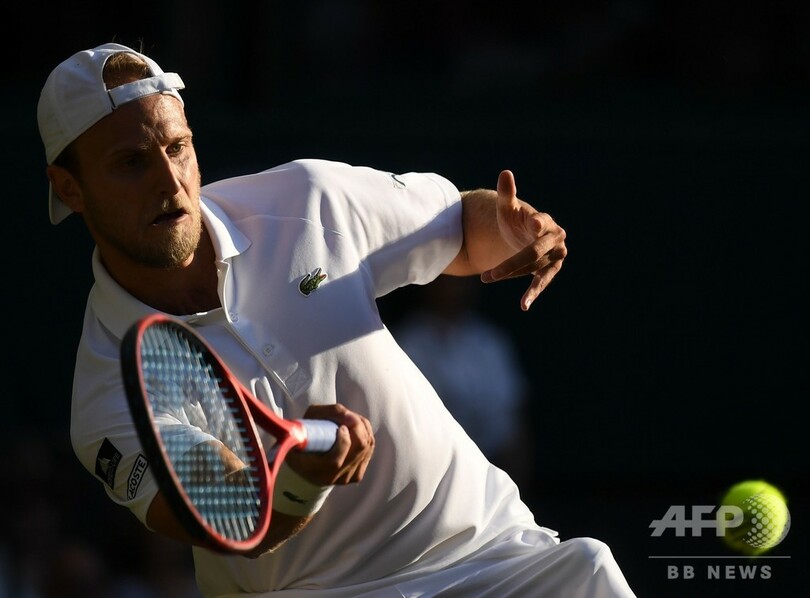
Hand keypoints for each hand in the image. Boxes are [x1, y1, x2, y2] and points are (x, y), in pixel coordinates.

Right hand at [285, 403, 374, 485]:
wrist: (306, 466)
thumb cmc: (304, 440)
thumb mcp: (305, 425)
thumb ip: (323, 415)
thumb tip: (348, 415)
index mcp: (315, 469)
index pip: (335, 461)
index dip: (343, 441)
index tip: (341, 427)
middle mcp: (333, 477)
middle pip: (359, 447)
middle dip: (357, 426)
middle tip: (349, 416)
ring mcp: (347, 477)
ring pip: (367, 445)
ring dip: (362, 427)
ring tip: (350, 420)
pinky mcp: (357, 474)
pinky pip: (370, 448)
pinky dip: (366, 434)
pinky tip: (356, 429)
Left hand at [481, 170, 566, 310]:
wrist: (524, 235)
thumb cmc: (515, 219)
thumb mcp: (507, 208)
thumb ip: (506, 193)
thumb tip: (505, 173)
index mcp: (544, 220)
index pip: (541, 222)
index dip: (538, 224)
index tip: (535, 224)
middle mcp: (554, 238)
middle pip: (533, 252)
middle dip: (511, 263)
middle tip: (488, 275)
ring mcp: (555, 255)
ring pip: (533, 268)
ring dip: (512, 275)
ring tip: (489, 280)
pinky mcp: (551, 269)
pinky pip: (542, 281)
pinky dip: (533, 293)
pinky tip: (524, 305)